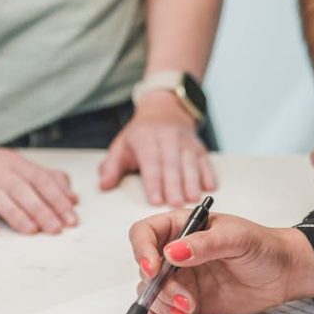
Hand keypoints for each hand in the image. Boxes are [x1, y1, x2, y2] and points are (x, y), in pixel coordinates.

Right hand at [0, 138, 77, 233]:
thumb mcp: (18, 166)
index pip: (41, 180)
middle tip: (56, 228)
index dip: (58, 199)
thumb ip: (47, 180)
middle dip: (41, 209)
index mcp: (15, 163)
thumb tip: (73, 198)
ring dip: (15, 214)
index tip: (71, 218)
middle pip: (21, 189)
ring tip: (31, 230)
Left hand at [98, 91, 215, 206]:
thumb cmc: (141, 134)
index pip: (150, 162)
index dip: (153, 182)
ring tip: (192, 199)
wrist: (164, 109)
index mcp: (145, 138)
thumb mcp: (122, 146)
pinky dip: (208, 173)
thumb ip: (112, 167)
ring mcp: (185, 142)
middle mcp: (167, 138)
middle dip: (174, 185)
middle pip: (171, 164)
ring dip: (192, 181)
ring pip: (189, 163)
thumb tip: (104, 186)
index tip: (156, 200)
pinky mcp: (199, 146)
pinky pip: (204, 160)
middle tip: (176, 204)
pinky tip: (210, 187)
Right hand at [128, 212, 313, 313]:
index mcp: (183, 226)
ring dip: (163, 303)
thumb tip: (173, 251)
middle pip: (146, 266)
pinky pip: (163, 306)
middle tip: (184, 297)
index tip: (153, 269)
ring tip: (189, 309)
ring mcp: (181, 277)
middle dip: (159, 285)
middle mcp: (177, 251)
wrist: (283, 274)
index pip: (145, 232)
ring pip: (152, 290)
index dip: (142, 249)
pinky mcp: (188, 299)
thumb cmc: (263, 246)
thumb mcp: (237, 238)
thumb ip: (205, 244)